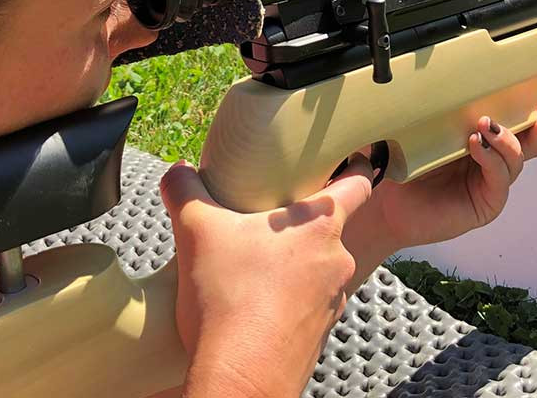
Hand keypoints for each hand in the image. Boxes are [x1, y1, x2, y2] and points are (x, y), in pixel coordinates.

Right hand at [160, 157, 373, 397]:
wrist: (240, 377)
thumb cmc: (229, 300)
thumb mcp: (196, 230)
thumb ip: (184, 190)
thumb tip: (177, 171)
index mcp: (319, 227)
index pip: (359, 184)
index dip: (356, 167)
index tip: (348, 160)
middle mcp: (337, 262)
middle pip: (330, 229)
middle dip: (300, 224)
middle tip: (268, 219)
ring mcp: (332, 301)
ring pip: (317, 269)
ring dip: (293, 264)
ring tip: (254, 265)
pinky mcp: (318, 334)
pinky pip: (306, 304)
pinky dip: (285, 299)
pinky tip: (253, 302)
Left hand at [362, 94, 536, 251]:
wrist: (381, 204)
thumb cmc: (397, 163)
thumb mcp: (413, 123)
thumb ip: (429, 98)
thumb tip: (427, 62)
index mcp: (483, 131)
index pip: (522, 114)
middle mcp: (493, 154)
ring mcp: (492, 179)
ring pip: (521, 155)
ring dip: (508, 137)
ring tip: (485, 126)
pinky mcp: (486, 201)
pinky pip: (500, 177)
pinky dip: (493, 159)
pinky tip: (477, 146)